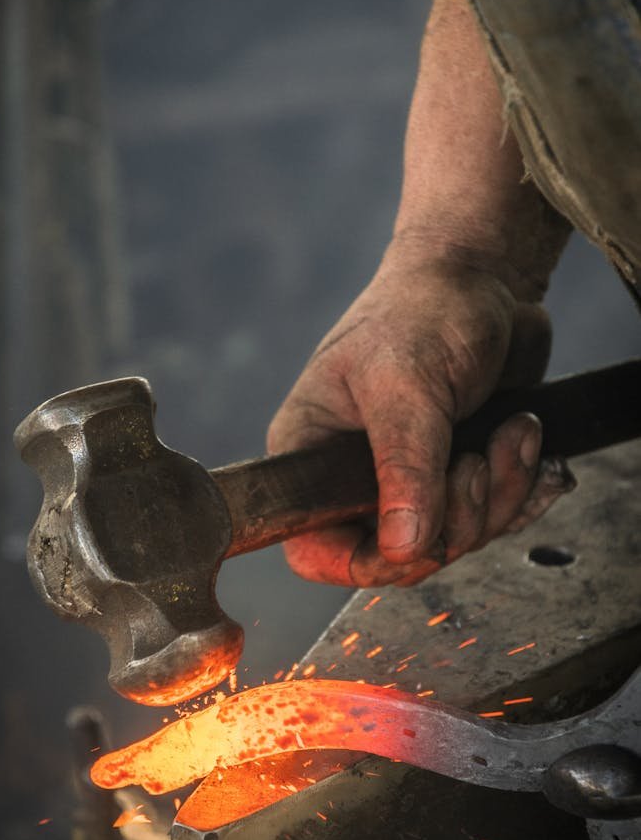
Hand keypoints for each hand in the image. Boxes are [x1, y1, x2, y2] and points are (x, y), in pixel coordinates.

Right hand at [267, 243, 574, 585]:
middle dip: (456, 518)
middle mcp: (356, 475)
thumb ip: (404, 467)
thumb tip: (402, 548)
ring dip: (499, 494)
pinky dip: (520, 488)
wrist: (486, 277)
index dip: (363, 561)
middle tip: (474, 460)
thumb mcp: (406, 384)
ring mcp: (411, 478)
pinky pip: (492, 520)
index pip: (313, 548)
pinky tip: (525, 440)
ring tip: (512, 433)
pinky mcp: (458, 474)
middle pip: (399, 554)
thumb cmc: (423, 309)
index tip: (416, 542)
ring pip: (454, 540)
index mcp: (313, 454)